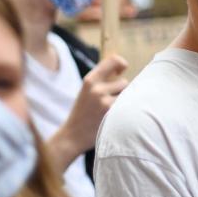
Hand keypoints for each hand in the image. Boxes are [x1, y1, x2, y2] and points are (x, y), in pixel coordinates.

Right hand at [47, 54, 127, 171]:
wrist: (72, 136)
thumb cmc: (83, 112)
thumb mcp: (87, 90)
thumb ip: (102, 79)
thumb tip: (122, 68)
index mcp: (90, 80)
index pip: (113, 60)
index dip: (121, 64)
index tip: (121, 72)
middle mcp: (96, 88)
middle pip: (123, 82)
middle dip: (120, 92)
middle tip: (108, 103)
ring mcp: (103, 100)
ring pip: (126, 95)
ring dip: (122, 102)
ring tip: (108, 110)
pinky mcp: (110, 113)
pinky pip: (125, 106)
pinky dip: (122, 111)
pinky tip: (110, 117)